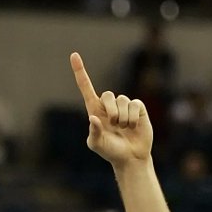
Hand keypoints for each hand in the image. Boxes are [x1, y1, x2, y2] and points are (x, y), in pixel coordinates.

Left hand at [72, 51, 153, 165]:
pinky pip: (134, 105)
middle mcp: (108, 105)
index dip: (80, 71)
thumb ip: (94, 133)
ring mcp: (124, 105)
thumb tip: (93, 118)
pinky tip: (133, 126)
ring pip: (122, 100)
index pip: (86, 87)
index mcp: (94, 109)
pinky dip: (132, 118)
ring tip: (123, 128)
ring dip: (122, 118)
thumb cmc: (110, 151)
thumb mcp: (96, 144)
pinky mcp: (138, 107)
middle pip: (107, 95)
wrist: (130, 157)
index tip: (74, 55)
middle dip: (110, 111)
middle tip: (114, 125)